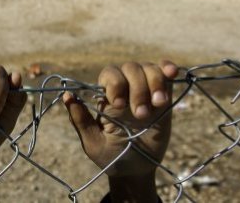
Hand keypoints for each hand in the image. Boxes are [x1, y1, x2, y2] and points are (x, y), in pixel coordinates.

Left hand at [63, 61, 177, 201]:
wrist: (136, 171)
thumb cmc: (110, 157)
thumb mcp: (93, 142)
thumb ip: (81, 120)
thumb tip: (67, 95)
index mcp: (106, 97)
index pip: (109, 74)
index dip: (115, 83)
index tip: (119, 105)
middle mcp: (126, 89)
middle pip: (131, 68)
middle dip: (137, 88)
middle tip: (140, 114)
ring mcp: (146, 91)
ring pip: (149, 69)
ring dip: (154, 82)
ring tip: (158, 104)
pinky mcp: (164, 98)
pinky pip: (166, 75)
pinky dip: (168, 69)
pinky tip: (172, 73)